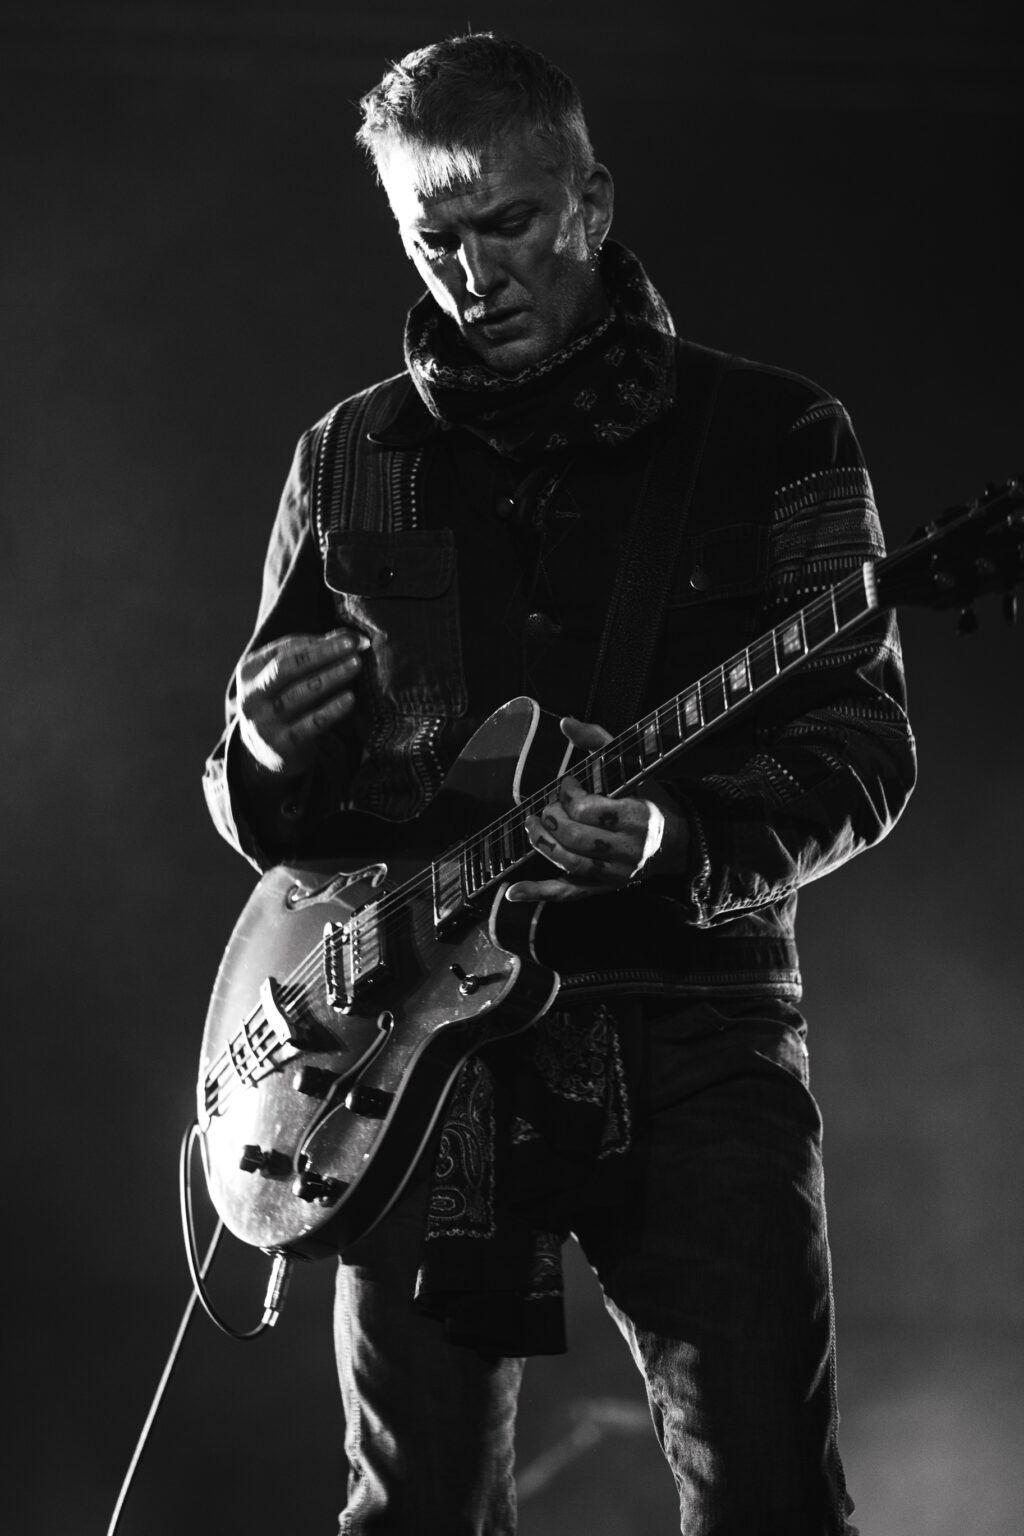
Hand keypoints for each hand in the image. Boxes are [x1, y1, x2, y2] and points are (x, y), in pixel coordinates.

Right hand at [236, 628, 367, 778]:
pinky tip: (350, 698)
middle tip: (351, 647)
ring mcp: (263, 722)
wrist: (265, 751)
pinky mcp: (281, 745)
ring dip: (329, 678)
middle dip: (320, 655)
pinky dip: (331, 710)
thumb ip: (315, 653)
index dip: (318, 642)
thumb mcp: (288, 677)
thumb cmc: (284, 700)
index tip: (349, 638)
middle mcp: (251, 696)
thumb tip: (355, 637)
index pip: (284, 649)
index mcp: (249, 670)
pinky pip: (309, 725)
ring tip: (355, 666)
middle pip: (285, 668)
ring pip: (297, 695)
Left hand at [505, 717, 687, 902]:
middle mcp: (628, 849)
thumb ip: (598, 741)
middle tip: (548, 806)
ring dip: (543, 843)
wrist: (675, 841)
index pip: (590, 810)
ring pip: (571, 863)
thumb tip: (565, 722)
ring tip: (532, 825)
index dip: (569, 795)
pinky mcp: (603, 887)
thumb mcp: (632, 766)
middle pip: (577, 838)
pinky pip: (568, 894)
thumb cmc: (649, 799)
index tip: (568, 783)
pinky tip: (513, 891)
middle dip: (553, 819)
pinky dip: (539, 893)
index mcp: (638, 817)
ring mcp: (615, 872)